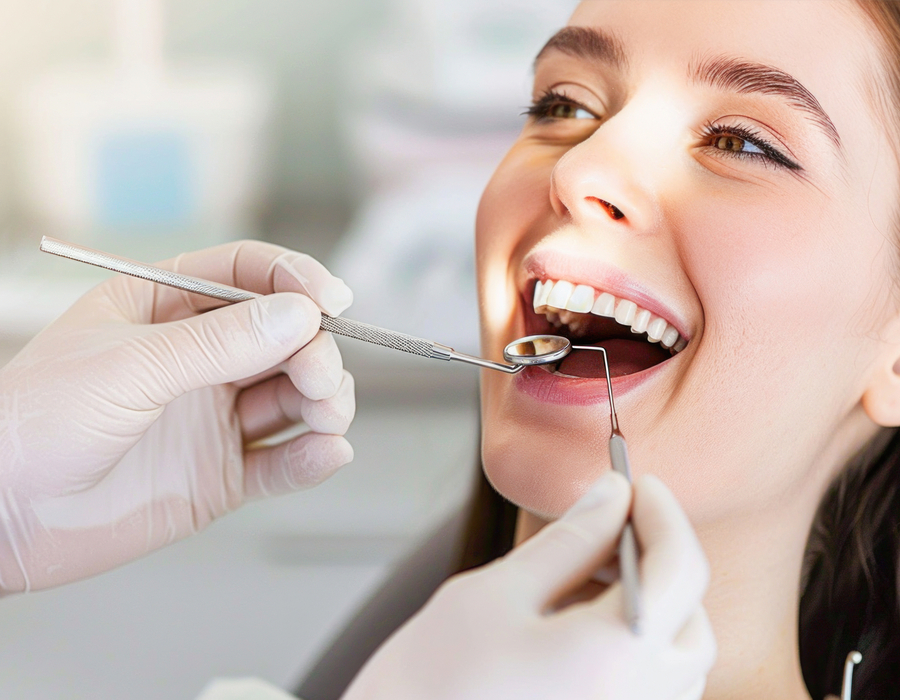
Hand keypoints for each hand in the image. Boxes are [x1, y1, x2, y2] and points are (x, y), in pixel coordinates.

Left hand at [0, 240, 354, 592]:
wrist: (0, 517)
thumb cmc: (32, 423)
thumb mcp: (128, 366)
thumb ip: (218, 343)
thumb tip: (296, 315)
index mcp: (167, 310)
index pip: (248, 276)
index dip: (295, 281)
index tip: (330, 298)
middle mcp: (197, 360)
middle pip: (284, 338)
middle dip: (314, 352)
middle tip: (318, 376)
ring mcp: (212, 416)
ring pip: (294, 398)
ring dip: (324, 404)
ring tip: (326, 418)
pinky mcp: (220, 473)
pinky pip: (280, 461)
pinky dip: (311, 458)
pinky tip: (326, 454)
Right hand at [342, 471, 715, 699]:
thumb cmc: (427, 683)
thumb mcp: (494, 593)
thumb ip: (568, 541)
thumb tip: (611, 494)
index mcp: (614, 657)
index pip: (679, 569)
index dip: (663, 514)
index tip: (639, 483)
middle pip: (691, 621)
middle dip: (662, 562)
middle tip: (614, 524)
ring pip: (676, 662)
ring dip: (649, 605)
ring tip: (588, 573)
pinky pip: (647, 690)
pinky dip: (630, 645)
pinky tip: (577, 623)